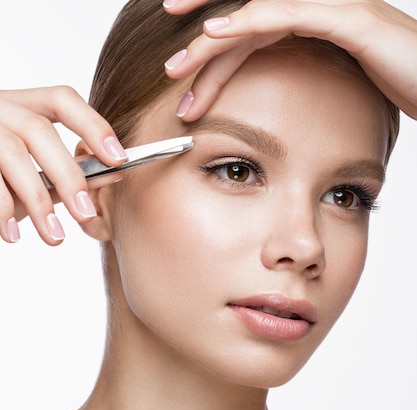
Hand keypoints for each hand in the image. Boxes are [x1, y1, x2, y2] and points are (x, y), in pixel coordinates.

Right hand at [0, 87, 125, 244]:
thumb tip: (114, 174)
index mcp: (22, 106)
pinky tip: (13, 234)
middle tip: (86, 213)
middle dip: (68, 175)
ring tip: (54, 236)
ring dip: (38, 201)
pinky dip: (2, 209)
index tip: (119, 159)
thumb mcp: (35, 173)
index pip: (61, 100)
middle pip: (39, 130)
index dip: (92, 125)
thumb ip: (69, 173)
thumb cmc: (0, 179)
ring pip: (12, 154)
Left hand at [163, 0, 416, 120]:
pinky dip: (246, 23)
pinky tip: (214, 35)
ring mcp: (331, 4)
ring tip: (178, 65)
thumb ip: (310, 84)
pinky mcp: (345, 16)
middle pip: (245, 17)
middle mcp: (316, 5)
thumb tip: (281, 111)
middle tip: (170, 70)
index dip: (214, 47)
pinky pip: (284, 14)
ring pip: (255, 14)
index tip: (185, 74)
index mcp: (312, 20)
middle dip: (202, 42)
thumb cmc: (397, 84)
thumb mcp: (342, 84)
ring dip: (211, 39)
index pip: (251, 28)